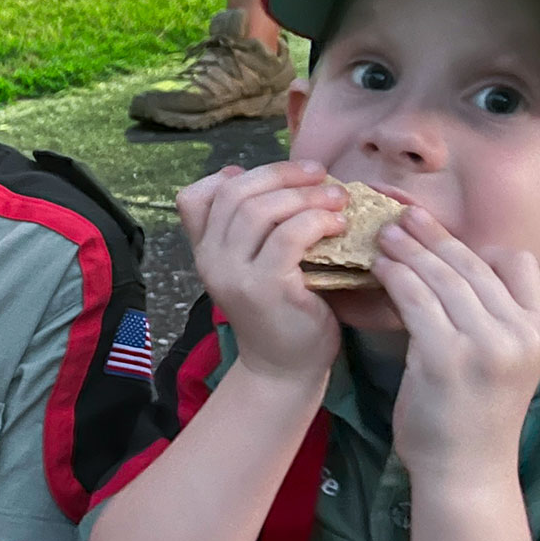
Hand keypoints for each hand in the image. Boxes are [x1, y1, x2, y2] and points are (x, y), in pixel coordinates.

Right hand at [176, 160, 346, 380]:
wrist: (284, 368)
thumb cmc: (278, 311)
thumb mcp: (249, 263)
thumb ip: (243, 226)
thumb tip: (235, 172)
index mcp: (203, 250)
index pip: (201, 195)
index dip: (241, 175)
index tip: (285, 177)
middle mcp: (209, 260)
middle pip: (235, 193)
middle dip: (283, 174)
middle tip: (322, 174)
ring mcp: (233, 274)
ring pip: (261, 210)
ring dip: (305, 195)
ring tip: (337, 198)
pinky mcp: (264, 288)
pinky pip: (288, 236)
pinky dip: (316, 221)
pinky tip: (338, 224)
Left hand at [372, 208, 539, 481]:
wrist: (466, 473)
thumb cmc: (473, 418)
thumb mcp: (501, 362)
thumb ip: (491, 319)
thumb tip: (451, 270)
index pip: (517, 262)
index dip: (475, 244)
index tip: (440, 232)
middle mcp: (519, 331)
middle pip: (473, 264)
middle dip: (433, 236)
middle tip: (401, 216)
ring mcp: (486, 343)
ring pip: (442, 276)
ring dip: (409, 250)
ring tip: (383, 234)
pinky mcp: (446, 357)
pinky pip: (416, 300)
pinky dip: (395, 277)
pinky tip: (378, 267)